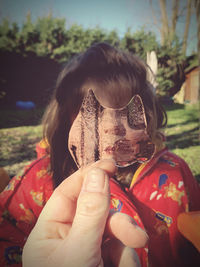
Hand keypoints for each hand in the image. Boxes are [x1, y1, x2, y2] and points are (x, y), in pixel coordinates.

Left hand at [23, 159, 146, 266]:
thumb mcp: (78, 251)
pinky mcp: (104, 260)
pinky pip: (120, 249)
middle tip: (135, 237)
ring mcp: (87, 248)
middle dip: (118, 223)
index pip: (68, 192)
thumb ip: (89, 211)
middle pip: (97, 212)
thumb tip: (98, 173)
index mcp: (49, 231)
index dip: (88, 174)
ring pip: (113, 231)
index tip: (110, 164)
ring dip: (126, 247)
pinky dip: (126, 259)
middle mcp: (68, 235)